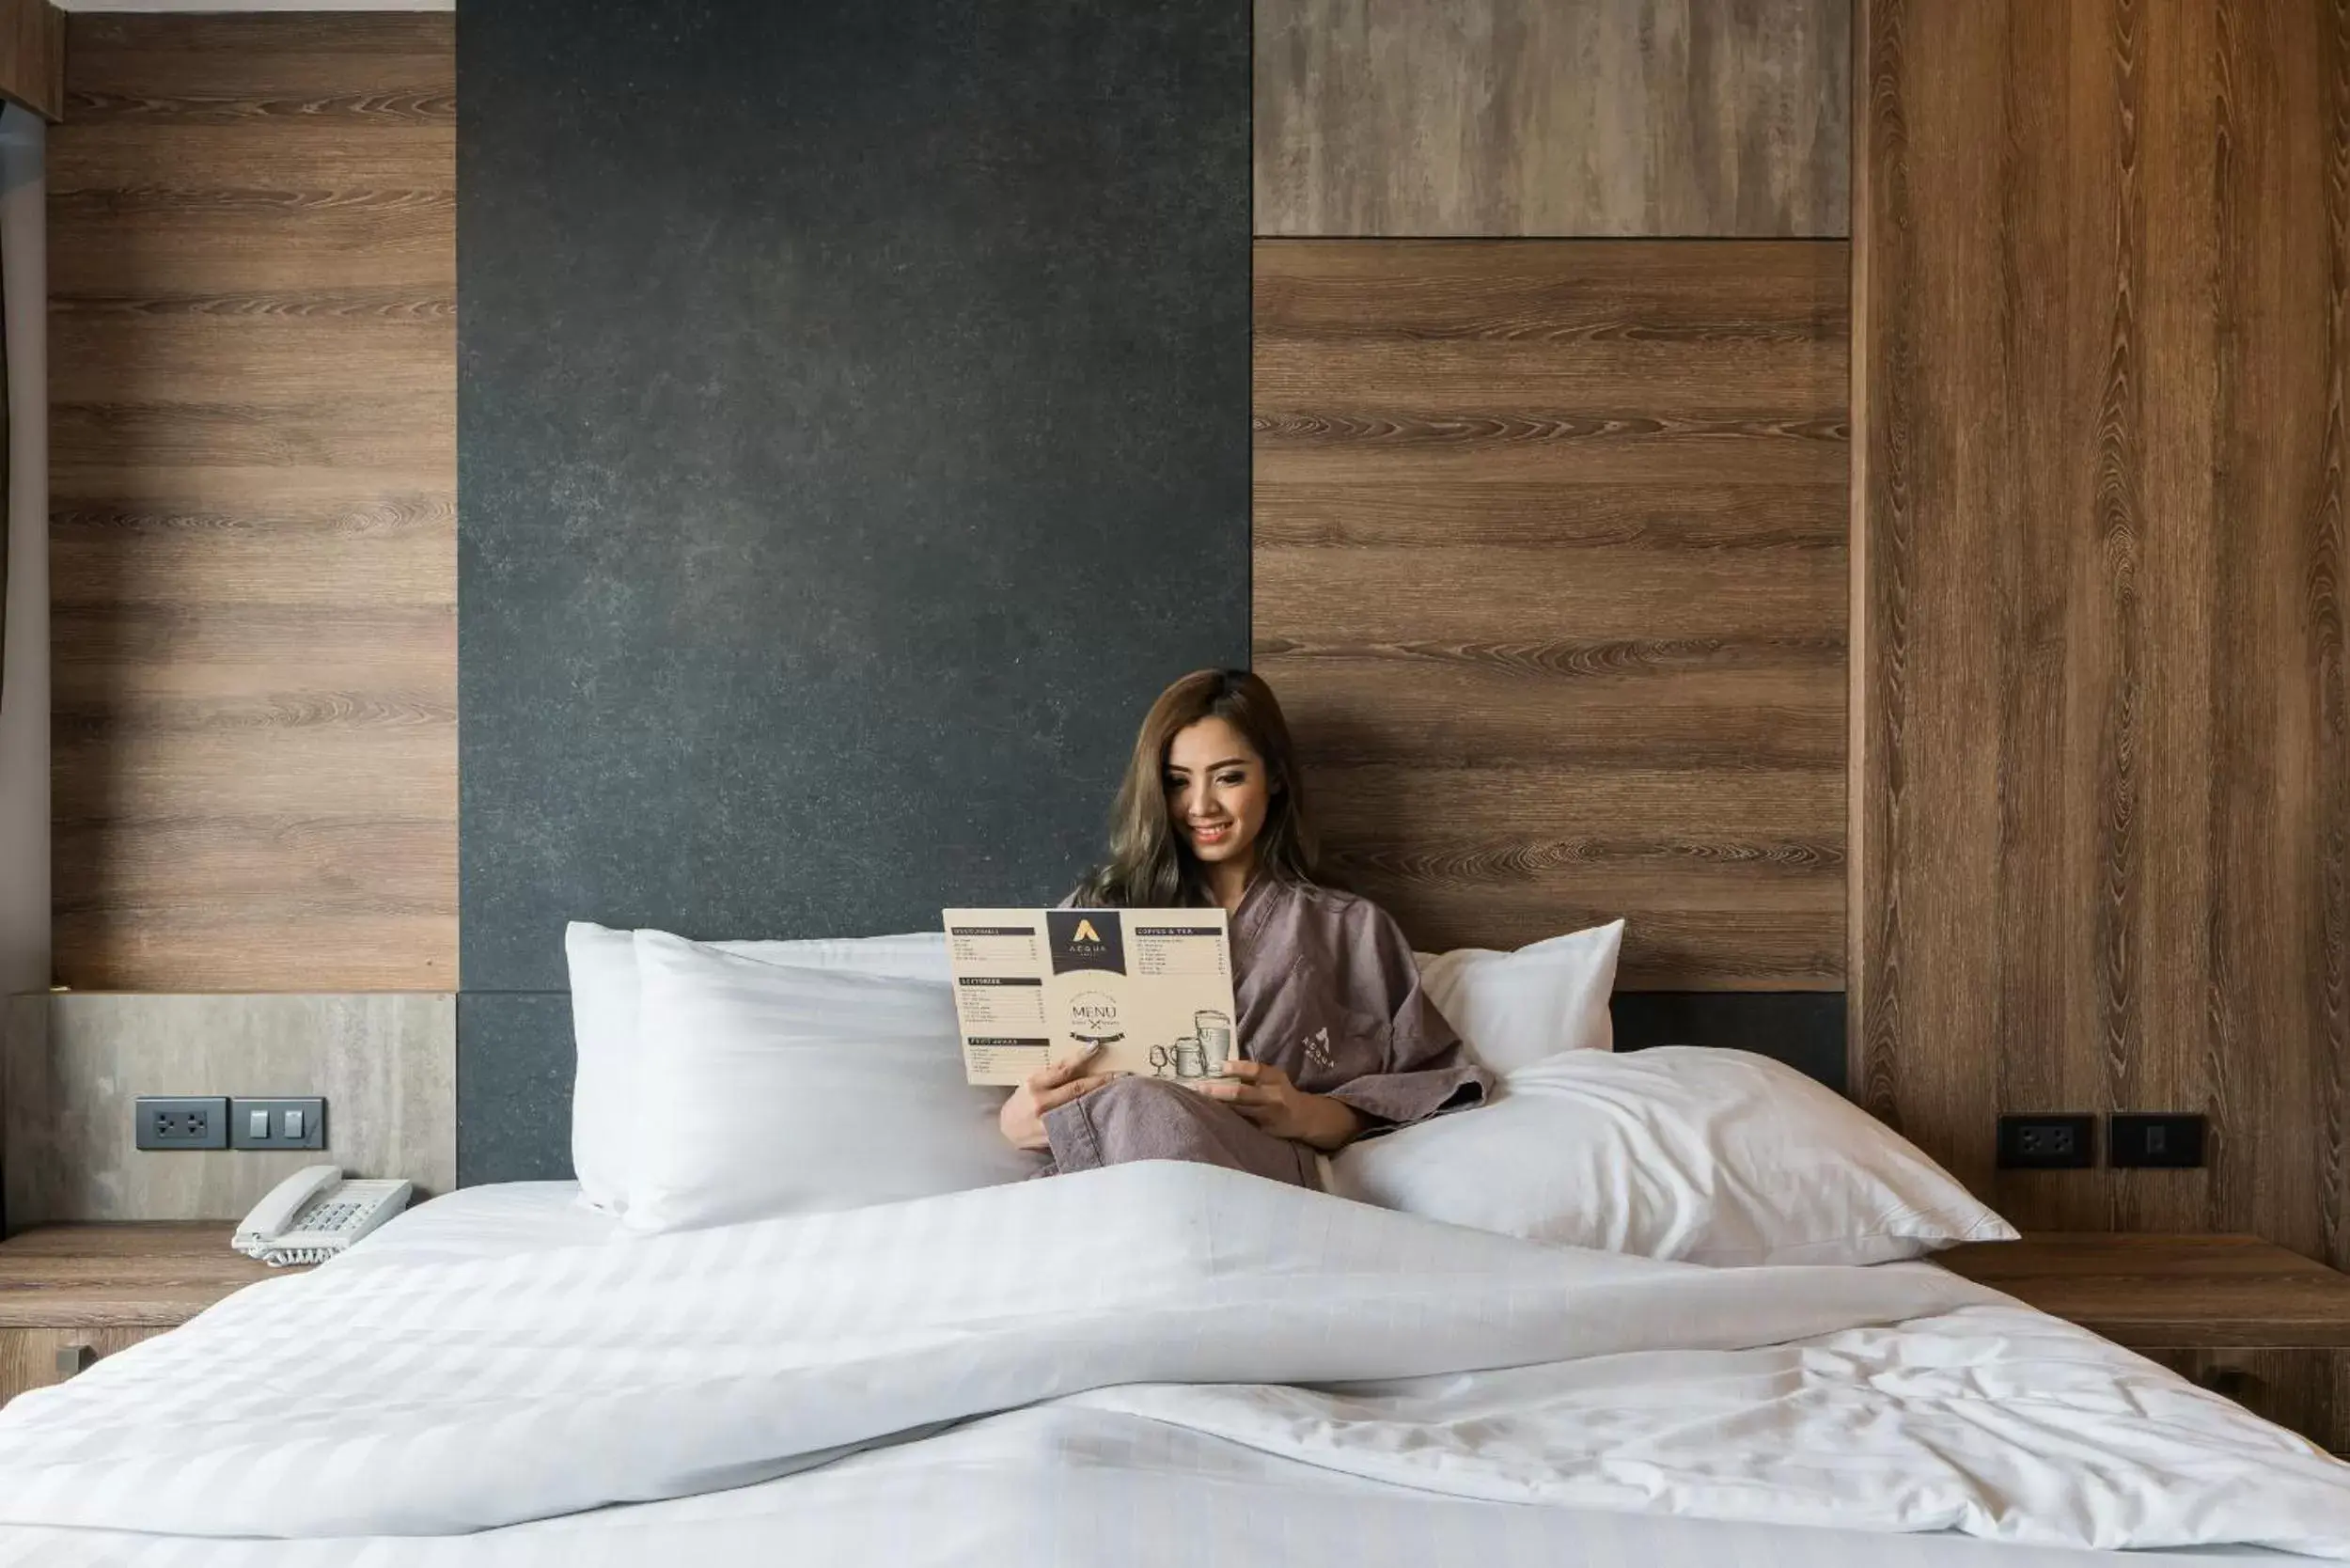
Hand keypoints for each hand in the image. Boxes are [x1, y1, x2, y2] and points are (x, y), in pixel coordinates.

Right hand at [999, 1044, 1117, 1151]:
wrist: (1007, 1131)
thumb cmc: (1022, 1102)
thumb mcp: (1030, 1083)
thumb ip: (1051, 1075)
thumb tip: (1079, 1061)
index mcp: (1035, 1084)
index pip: (1062, 1069)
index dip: (1080, 1057)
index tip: (1097, 1046)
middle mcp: (1041, 1102)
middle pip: (1078, 1088)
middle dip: (1103, 1080)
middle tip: (1124, 1073)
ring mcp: (1049, 1121)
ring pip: (1081, 1107)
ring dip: (1103, 1098)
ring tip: (1123, 1091)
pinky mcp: (1055, 1137)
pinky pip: (1079, 1124)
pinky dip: (1094, 1117)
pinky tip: (1108, 1113)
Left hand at [1198, 1060, 1361, 1150]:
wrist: (1303, 1117)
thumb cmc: (1281, 1092)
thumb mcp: (1274, 1078)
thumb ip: (1254, 1074)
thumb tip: (1220, 1067)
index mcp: (1275, 1079)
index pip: (1256, 1070)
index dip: (1237, 1068)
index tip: (1219, 1066)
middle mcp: (1272, 1097)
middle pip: (1242, 1094)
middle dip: (1218, 1091)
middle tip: (1199, 1087)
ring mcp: (1267, 1116)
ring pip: (1238, 1111)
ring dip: (1217, 1106)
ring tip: (1198, 1101)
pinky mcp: (1263, 1131)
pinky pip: (1241, 1124)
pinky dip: (1225, 1119)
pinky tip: (1210, 1116)